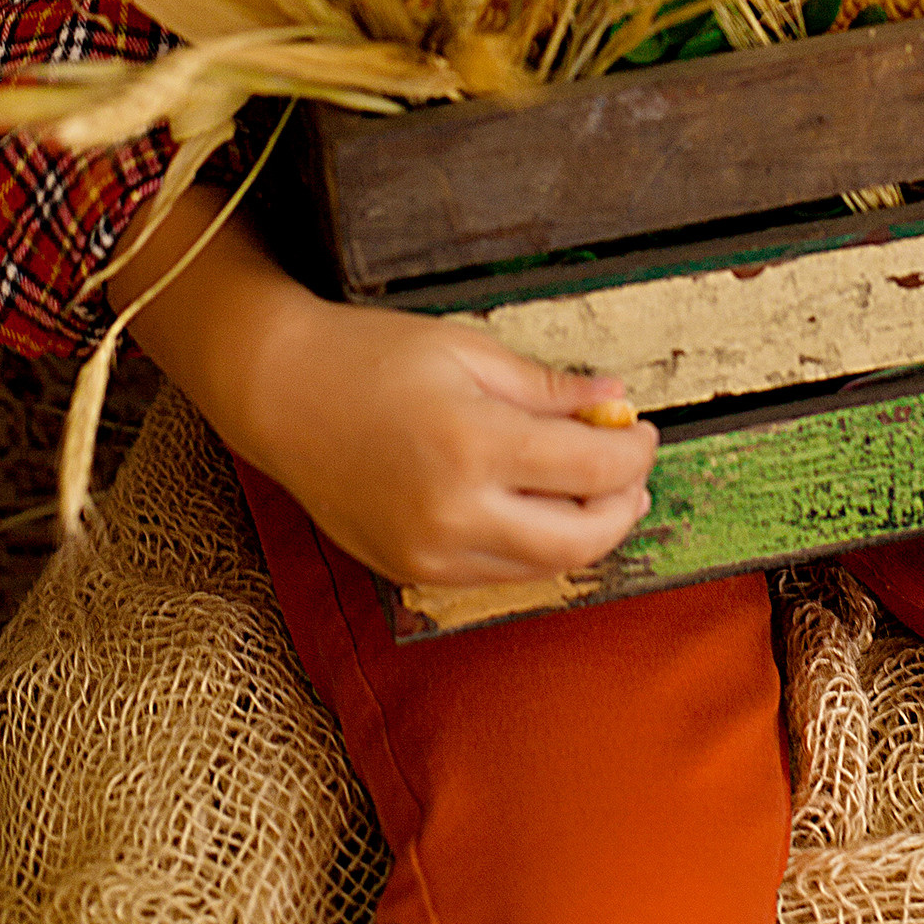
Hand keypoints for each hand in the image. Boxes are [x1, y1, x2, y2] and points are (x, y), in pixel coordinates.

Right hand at [112, 190, 656, 589]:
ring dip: (584, 532)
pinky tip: (537, 508)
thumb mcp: (467, 350)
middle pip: (581, 538)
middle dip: (623, 506)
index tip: (644, 430)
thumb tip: (614, 398)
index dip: (635, 452)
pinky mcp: (410, 571)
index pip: (592, 467)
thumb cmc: (369, 357)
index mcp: (474, 444)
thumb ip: (547, 386)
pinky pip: (496, 573)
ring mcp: (430, 553)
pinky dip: (532, 546)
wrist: (279, 394)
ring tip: (593, 490)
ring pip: (542, 566)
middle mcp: (455, 512)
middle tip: (633, 472)